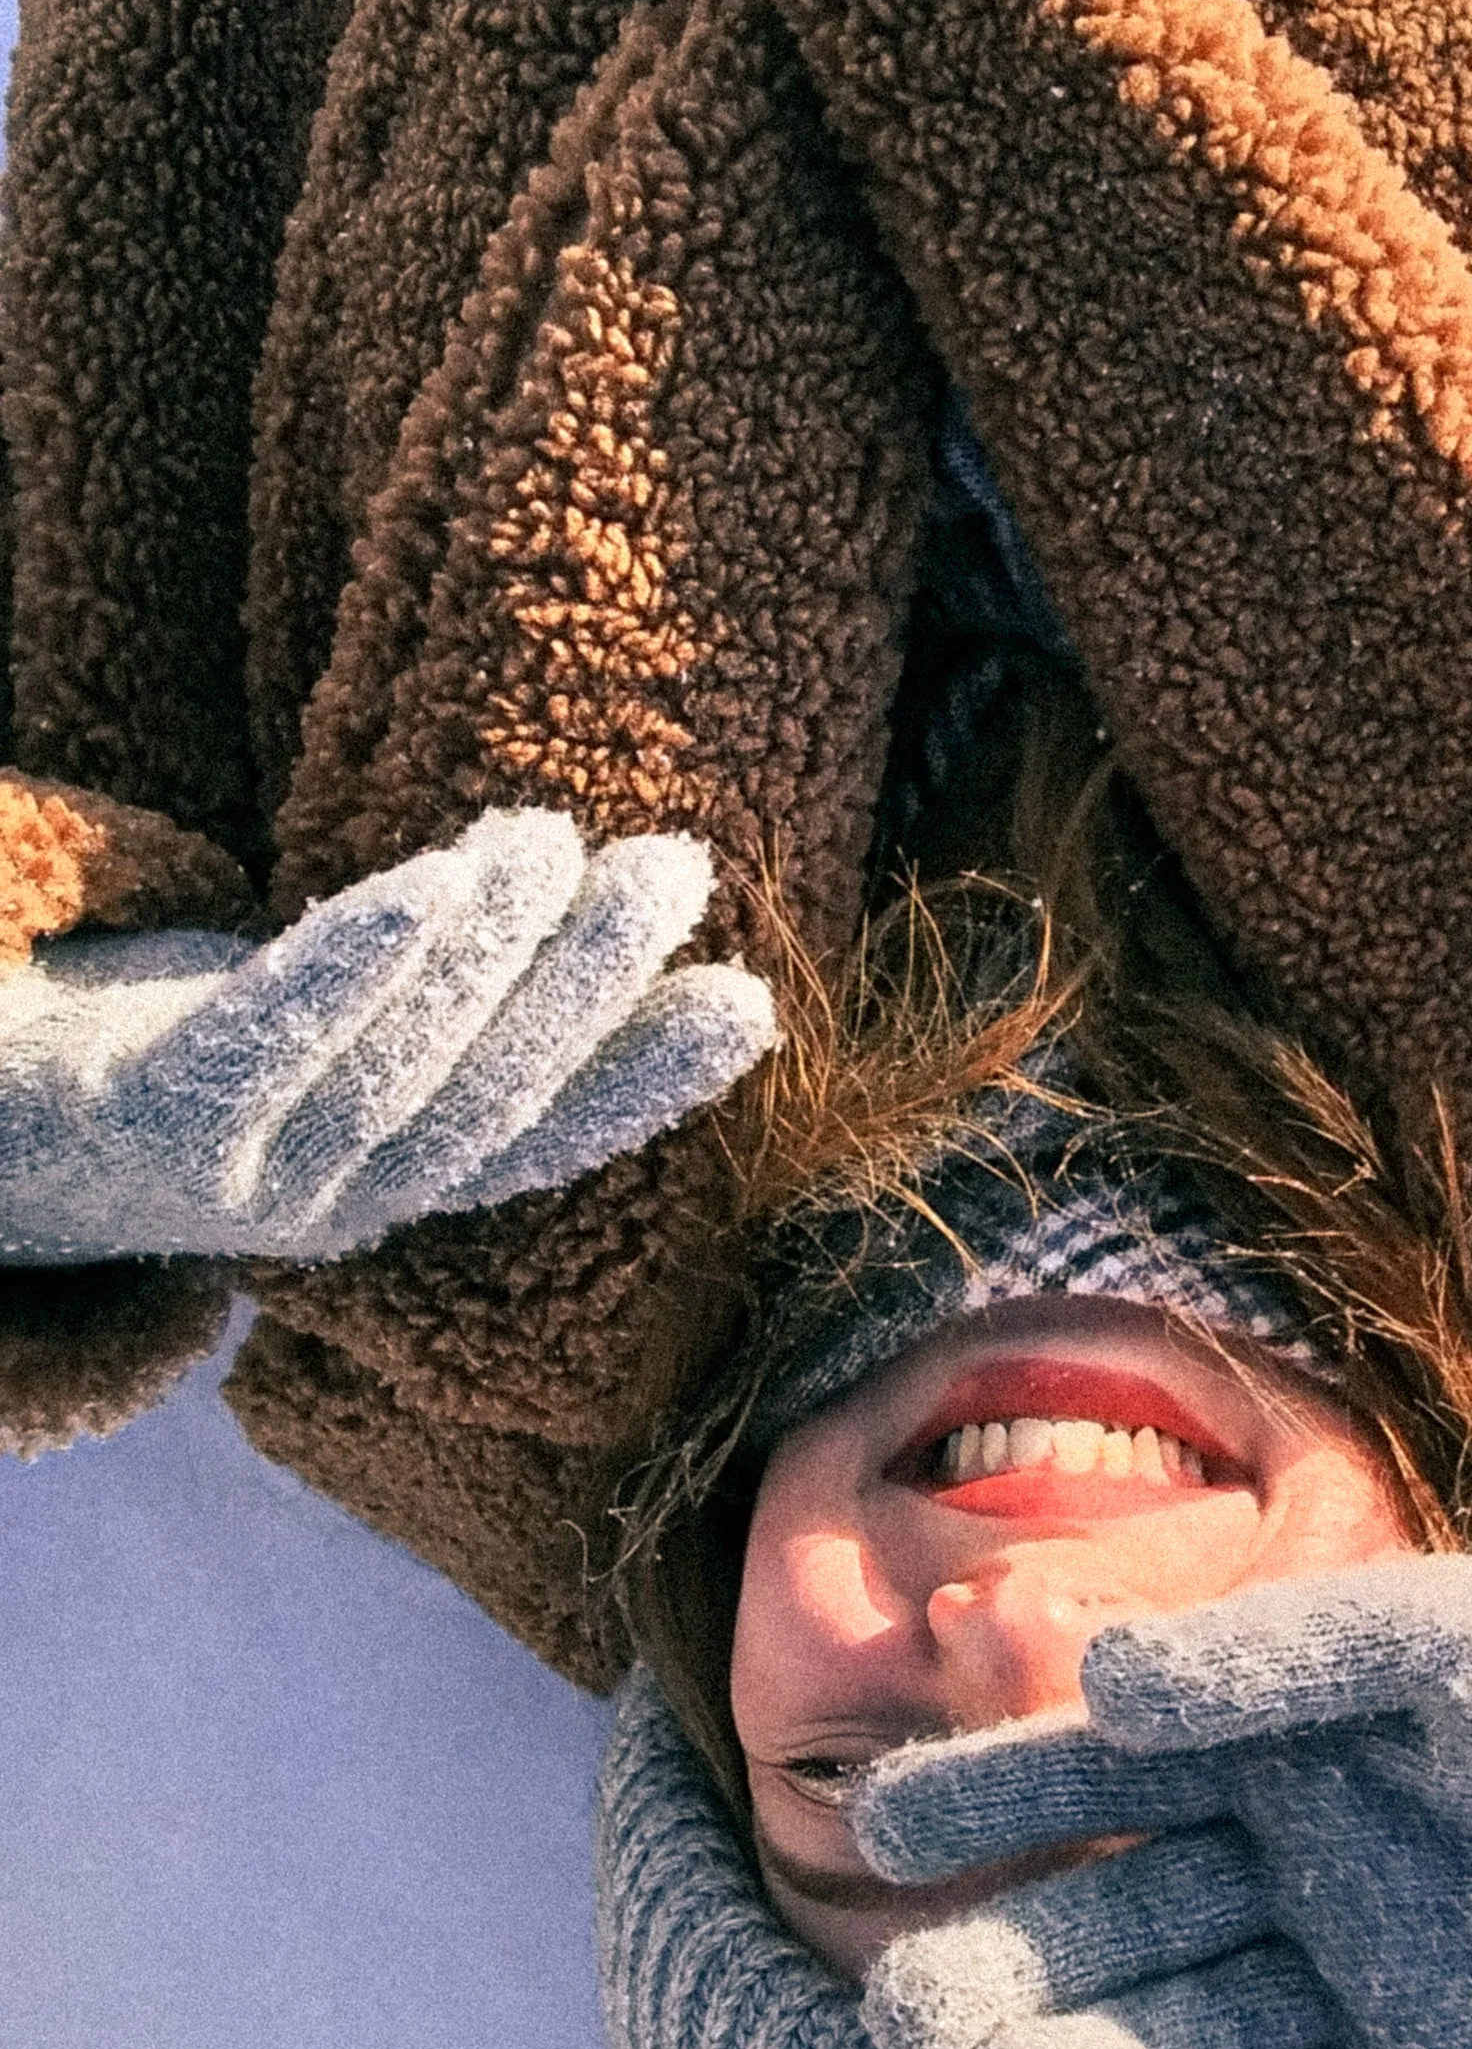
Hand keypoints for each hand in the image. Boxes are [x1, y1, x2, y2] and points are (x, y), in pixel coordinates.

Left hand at [0, 807, 775, 1265]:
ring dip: (493, 955)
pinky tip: (427, 885)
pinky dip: (356, 969)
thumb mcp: (318, 1057)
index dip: (650, 1085)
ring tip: (551, 838)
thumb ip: (440, 1029)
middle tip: (671, 868)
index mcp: (385, 1196)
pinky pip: (267, 1041)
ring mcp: (237, 1179)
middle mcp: (328, 1210)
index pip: (543, 1145)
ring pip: (400, 1072)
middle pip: (488, 1100)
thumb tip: (609, 950)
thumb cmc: (176, 1058)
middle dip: (591, 985)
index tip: (747, 1004)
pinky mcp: (149, 1116)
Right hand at [848, 1540, 1471, 2048]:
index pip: (1102, 1778)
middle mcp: (1297, 1866)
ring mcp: (1359, 1979)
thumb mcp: (1440, 1637)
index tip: (876, 1830)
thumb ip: (1274, 1658)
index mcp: (1279, 1742)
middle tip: (906, 2018)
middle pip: (1123, 1928)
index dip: (993, 1800)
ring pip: (1192, 2041)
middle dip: (1015, 1970)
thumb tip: (1098, 1685)